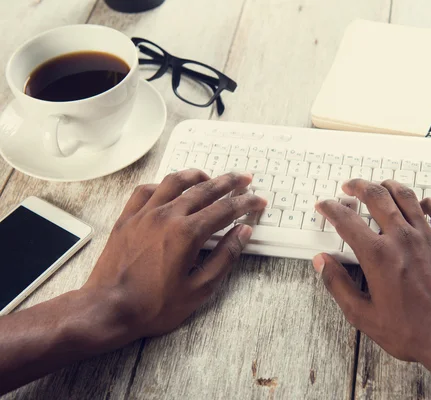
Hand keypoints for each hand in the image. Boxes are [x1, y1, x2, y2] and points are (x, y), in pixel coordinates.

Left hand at [82, 169, 265, 340]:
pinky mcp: (127, 218)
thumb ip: (224, 257)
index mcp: (187, 234)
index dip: (246, 203)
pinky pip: (146, 190)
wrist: (108, 309)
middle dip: (228, 182)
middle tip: (244, 178)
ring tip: (210, 177)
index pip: (225, 210)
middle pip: (204, 189)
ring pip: (175, 182)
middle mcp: (166, 216)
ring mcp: (144, 214)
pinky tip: (169, 188)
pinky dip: (162, 185)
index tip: (257, 201)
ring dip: (197, 176)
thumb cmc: (151, 305)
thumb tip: (242, 233)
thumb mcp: (199, 289)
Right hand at [312, 179, 430, 362]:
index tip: (325, 206)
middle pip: (376, 197)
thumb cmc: (412, 331)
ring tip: (380, 185)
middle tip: (350, 186)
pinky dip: (429, 202)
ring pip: (406, 197)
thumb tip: (322, 263)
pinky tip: (422, 203)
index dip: (330, 208)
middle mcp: (402, 239)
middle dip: (359, 186)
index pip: (346, 220)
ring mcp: (427, 238)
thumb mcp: (363, 315)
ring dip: (389, 186)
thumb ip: (338, 285)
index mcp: (378, 255)